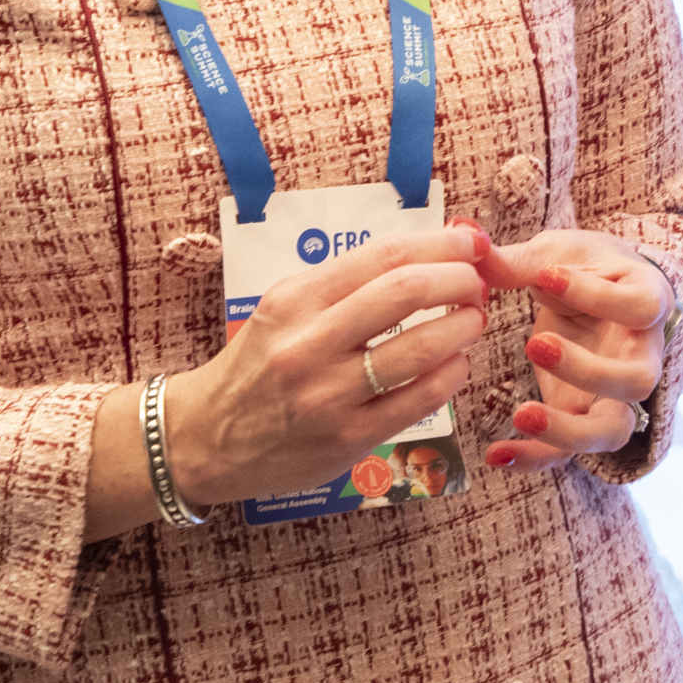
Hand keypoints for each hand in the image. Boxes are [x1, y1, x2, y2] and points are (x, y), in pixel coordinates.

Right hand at [165, 225, 492, 508]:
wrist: (205, 438)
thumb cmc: (258, 365)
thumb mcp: (284, 309)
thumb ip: (347, 284)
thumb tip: (428, 253)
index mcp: (295, 299)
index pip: (383, 256)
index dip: (440, 244)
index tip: (470, 243)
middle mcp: (308, 343)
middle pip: (405, 292)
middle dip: (458, 279)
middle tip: (477, 282)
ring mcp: (327, 394)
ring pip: (419, 348)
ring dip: (463, 327)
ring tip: (473, 320)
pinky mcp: (347, 438)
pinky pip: (418, 398)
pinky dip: (451, 374)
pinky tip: (456, 364)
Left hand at [473, 229, 673, 469]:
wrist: (601, 293)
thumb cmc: (584, 268)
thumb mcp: (557, 255)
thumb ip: (516, 259)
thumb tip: (466, 234)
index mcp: (646, 301)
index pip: (639, 305)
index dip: (596, 295)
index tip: (546, 276)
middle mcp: (642, 354)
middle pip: (638, 380)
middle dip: (590, 371)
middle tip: (536, 342)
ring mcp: (615, 394)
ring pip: (612, 429)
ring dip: (569, 428)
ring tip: (521, 414)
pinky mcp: (583, 417)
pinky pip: (569, 451)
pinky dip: (536, 457)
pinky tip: (496, 454)